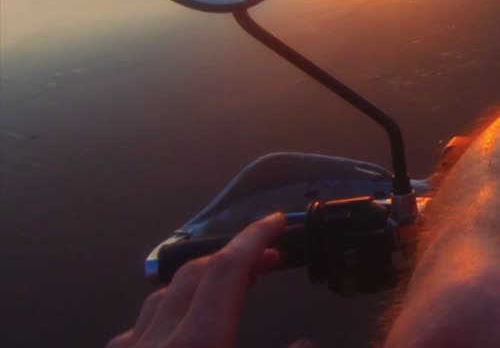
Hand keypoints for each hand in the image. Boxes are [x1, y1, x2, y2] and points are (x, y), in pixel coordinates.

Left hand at [108, 213, 285, 347]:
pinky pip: (135, 330)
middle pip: (193, 274)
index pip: (227, 271)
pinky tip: (173, 329)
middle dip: (232, 256)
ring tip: (224, 289)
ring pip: (158, 298)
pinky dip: (161, 316)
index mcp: (200, 343)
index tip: (275, 222)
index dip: (254, 238)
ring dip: (196, 282)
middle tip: (266, 259)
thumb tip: (305, 341)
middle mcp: (158, 341)